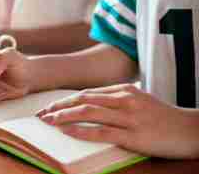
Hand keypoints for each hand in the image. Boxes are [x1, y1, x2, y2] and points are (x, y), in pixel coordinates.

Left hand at [36, 84, 198, 158]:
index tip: (49, 107)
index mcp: (123, 90)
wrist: (189, 129)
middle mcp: (123, 99)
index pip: (86, 93)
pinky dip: (82, 130)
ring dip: (64, 116)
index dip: (64, 100)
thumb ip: (116, 99)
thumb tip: (92, 102)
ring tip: (48, 121)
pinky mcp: (134, 134)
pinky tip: (67, 131)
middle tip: (41, 114)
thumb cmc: (161, 116)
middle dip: (59, 106)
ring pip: (89, 112)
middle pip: (83, 99)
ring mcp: (128, 116)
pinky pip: (102, 131)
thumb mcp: (138, 100)